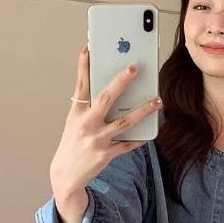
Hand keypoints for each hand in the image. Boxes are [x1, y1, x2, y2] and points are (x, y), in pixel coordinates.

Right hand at [50, 44, 162, 199]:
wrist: (66, 174)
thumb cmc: (73, 143)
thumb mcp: (75, 122)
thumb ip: (90, 107)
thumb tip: (113, 90)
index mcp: (76, 114)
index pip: (81, 85)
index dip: (84, 66)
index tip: (88, 48)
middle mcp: (86, 124)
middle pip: (106, 99)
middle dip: (121, 82)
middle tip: (135, 67)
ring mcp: (97, 140)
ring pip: (124, 122)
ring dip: (143, 110)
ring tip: (157, 100)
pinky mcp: (106, 154)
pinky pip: (128, 144)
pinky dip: (140, 138)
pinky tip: (152, 130)